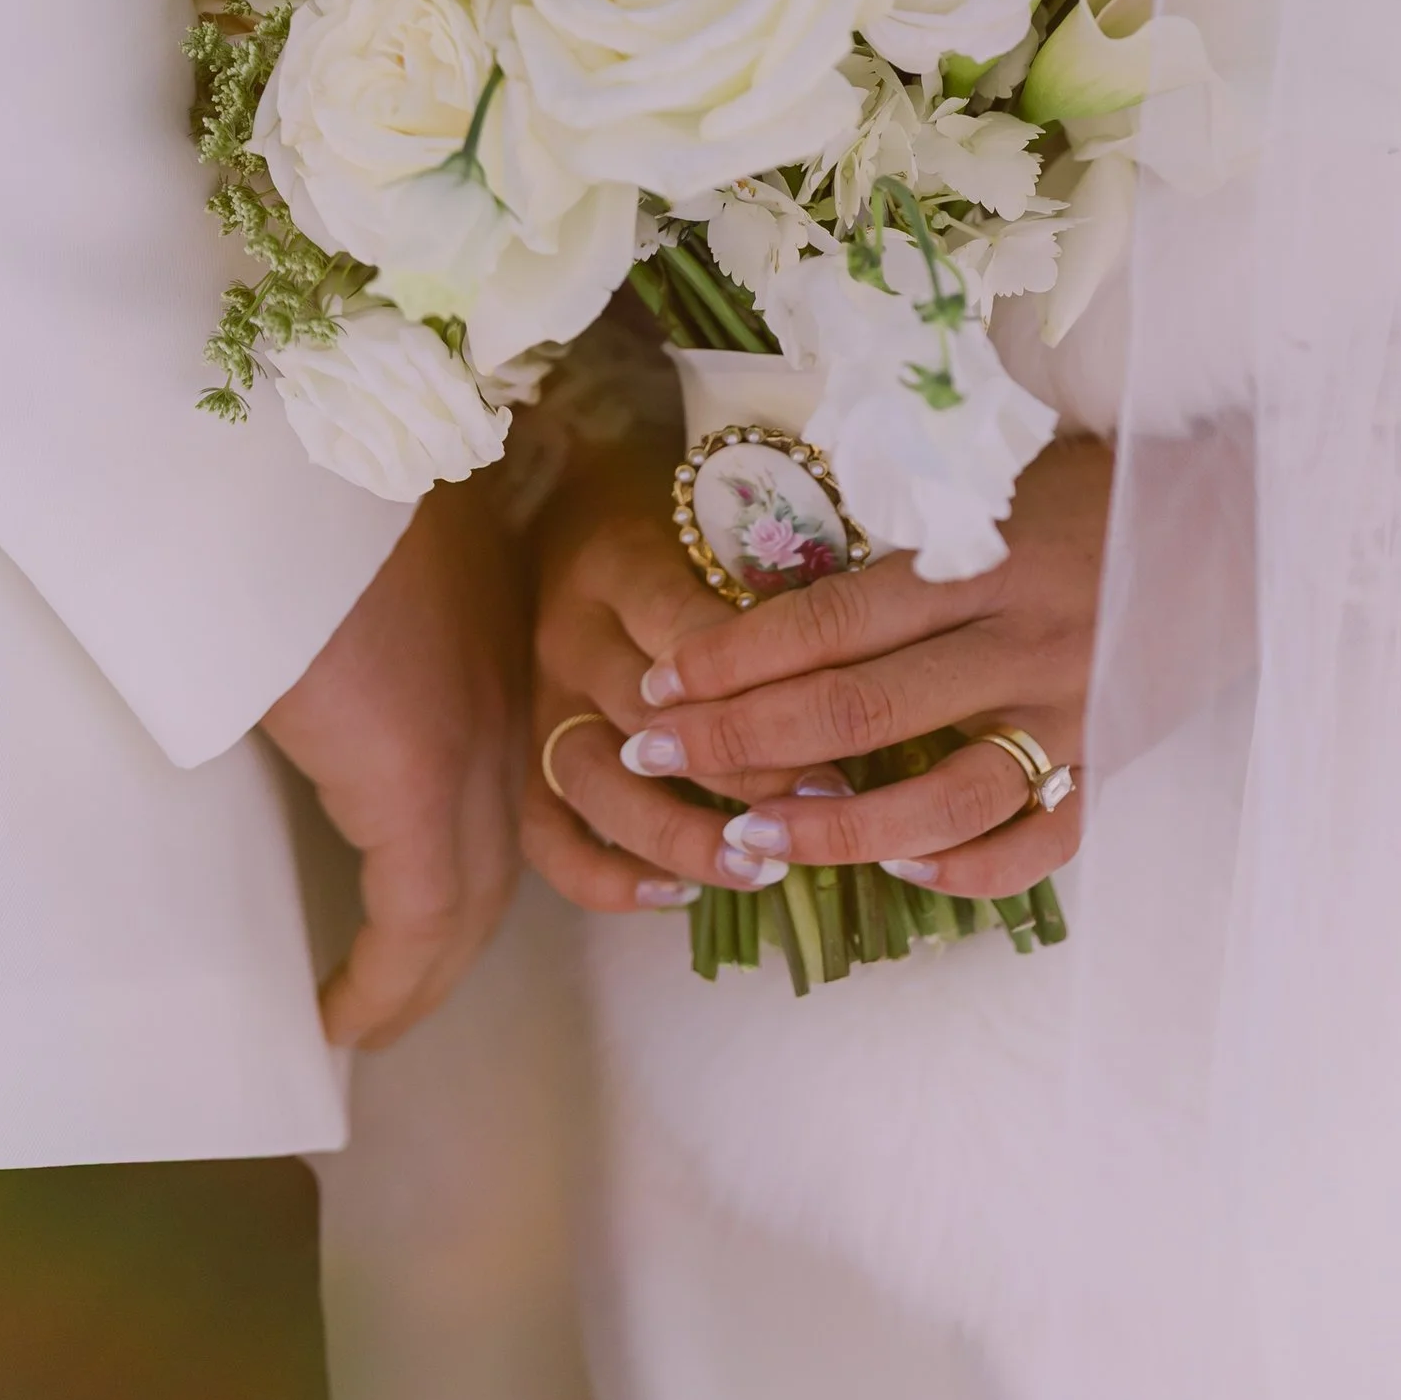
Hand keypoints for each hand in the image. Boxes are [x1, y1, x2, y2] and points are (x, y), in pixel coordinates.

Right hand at [260, 480, 524, 1049]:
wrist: (302, 446)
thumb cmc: (320, 481)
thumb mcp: (372, 548)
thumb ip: (386, 607)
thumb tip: (342, 648)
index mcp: (496, 639)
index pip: (514, 778)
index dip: (485, 850)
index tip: (443, 914)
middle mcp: (502, 696)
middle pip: (503, 851)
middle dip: (460, 935)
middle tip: (407, 997)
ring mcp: (471, 737)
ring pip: (470, 895)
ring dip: (427, 969)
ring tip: (374, 1019)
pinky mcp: (419, 778)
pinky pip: (418, 915)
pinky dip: (391, 978)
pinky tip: (346, 1018)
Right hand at [522, 440, 813, 916]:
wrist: (561, 503)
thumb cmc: (672, 516)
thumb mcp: (717, 518)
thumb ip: (774, 577)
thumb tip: (879, 652)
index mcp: (619, 564)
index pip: (690, 634)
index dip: (765, 688)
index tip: (851, 735)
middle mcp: (569, 635)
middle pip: (648, 719)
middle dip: (740, 773)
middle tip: (827, 808)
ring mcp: (538, 701)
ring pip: (594, 785)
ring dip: (677, 836)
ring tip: (758, 867)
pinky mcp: (521, 755)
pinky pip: (547, 835)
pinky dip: (604, 877)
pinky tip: (675, 897)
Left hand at [524, 435, 1111, 914]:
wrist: (1252, 513)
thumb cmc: (1108, 480)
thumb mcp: (1003, 474)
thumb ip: (913, 526)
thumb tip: (784, 573)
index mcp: (983, 556)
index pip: (830, 616)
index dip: (732, 654)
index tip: (658, 680)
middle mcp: (1019, 639)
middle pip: (854, 708)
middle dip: (737, 737)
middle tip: (652, 756)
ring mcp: (1070, 710)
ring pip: (935, 798)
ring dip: (830, 826)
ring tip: (746, 838)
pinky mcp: (1112, 759)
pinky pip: (1037, 842)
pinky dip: (966, 867)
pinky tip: (900, 869)